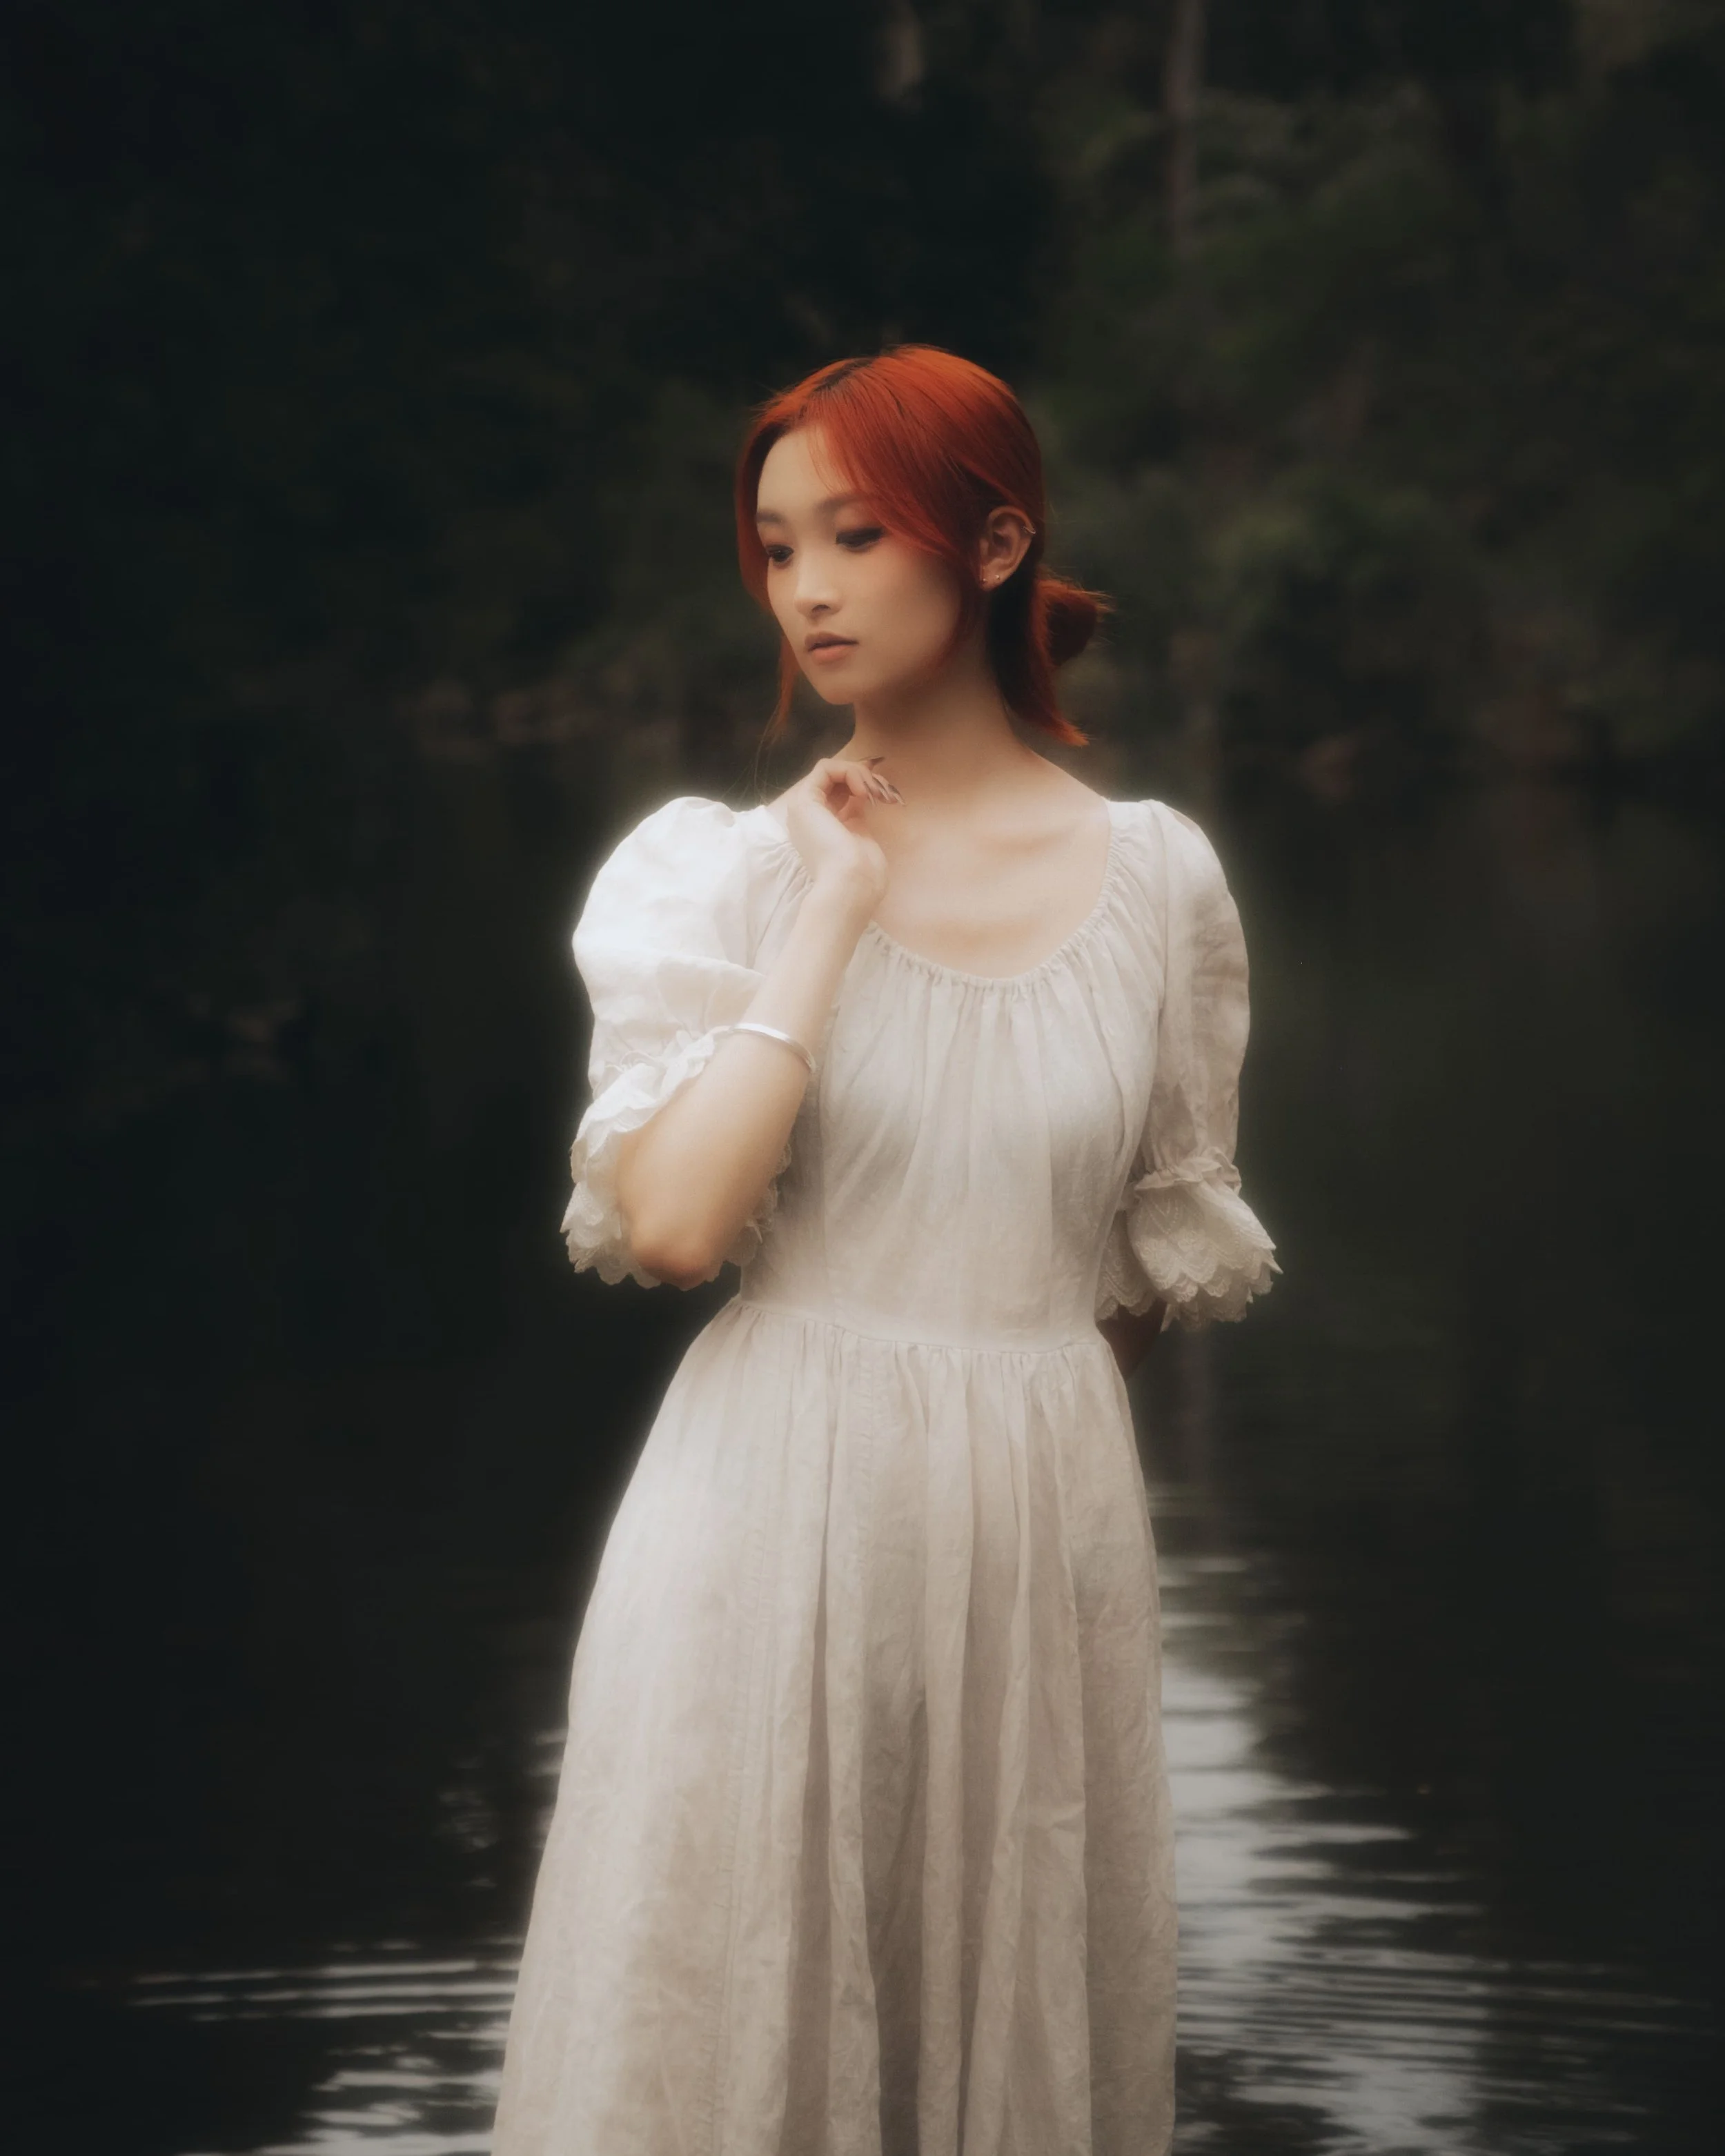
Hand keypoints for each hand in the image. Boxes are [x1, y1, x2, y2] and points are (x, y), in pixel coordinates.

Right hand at [783, 755, 896, 914]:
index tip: (886, 795)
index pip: (840, 793)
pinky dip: (850, 771)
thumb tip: (862, 798)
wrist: (851, 887)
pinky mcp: (805, 800)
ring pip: (831, 771)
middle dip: (866, 778)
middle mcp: (809, 817)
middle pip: (836, 780)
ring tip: (877, 792)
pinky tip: (864, 790)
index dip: (864, 786)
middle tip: (885, 792)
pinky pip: (826, 768)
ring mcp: (804, 808)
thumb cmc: (862, 875)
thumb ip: (857, 817)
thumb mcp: (861, 839)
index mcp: (822, 829)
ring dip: (860, 774)